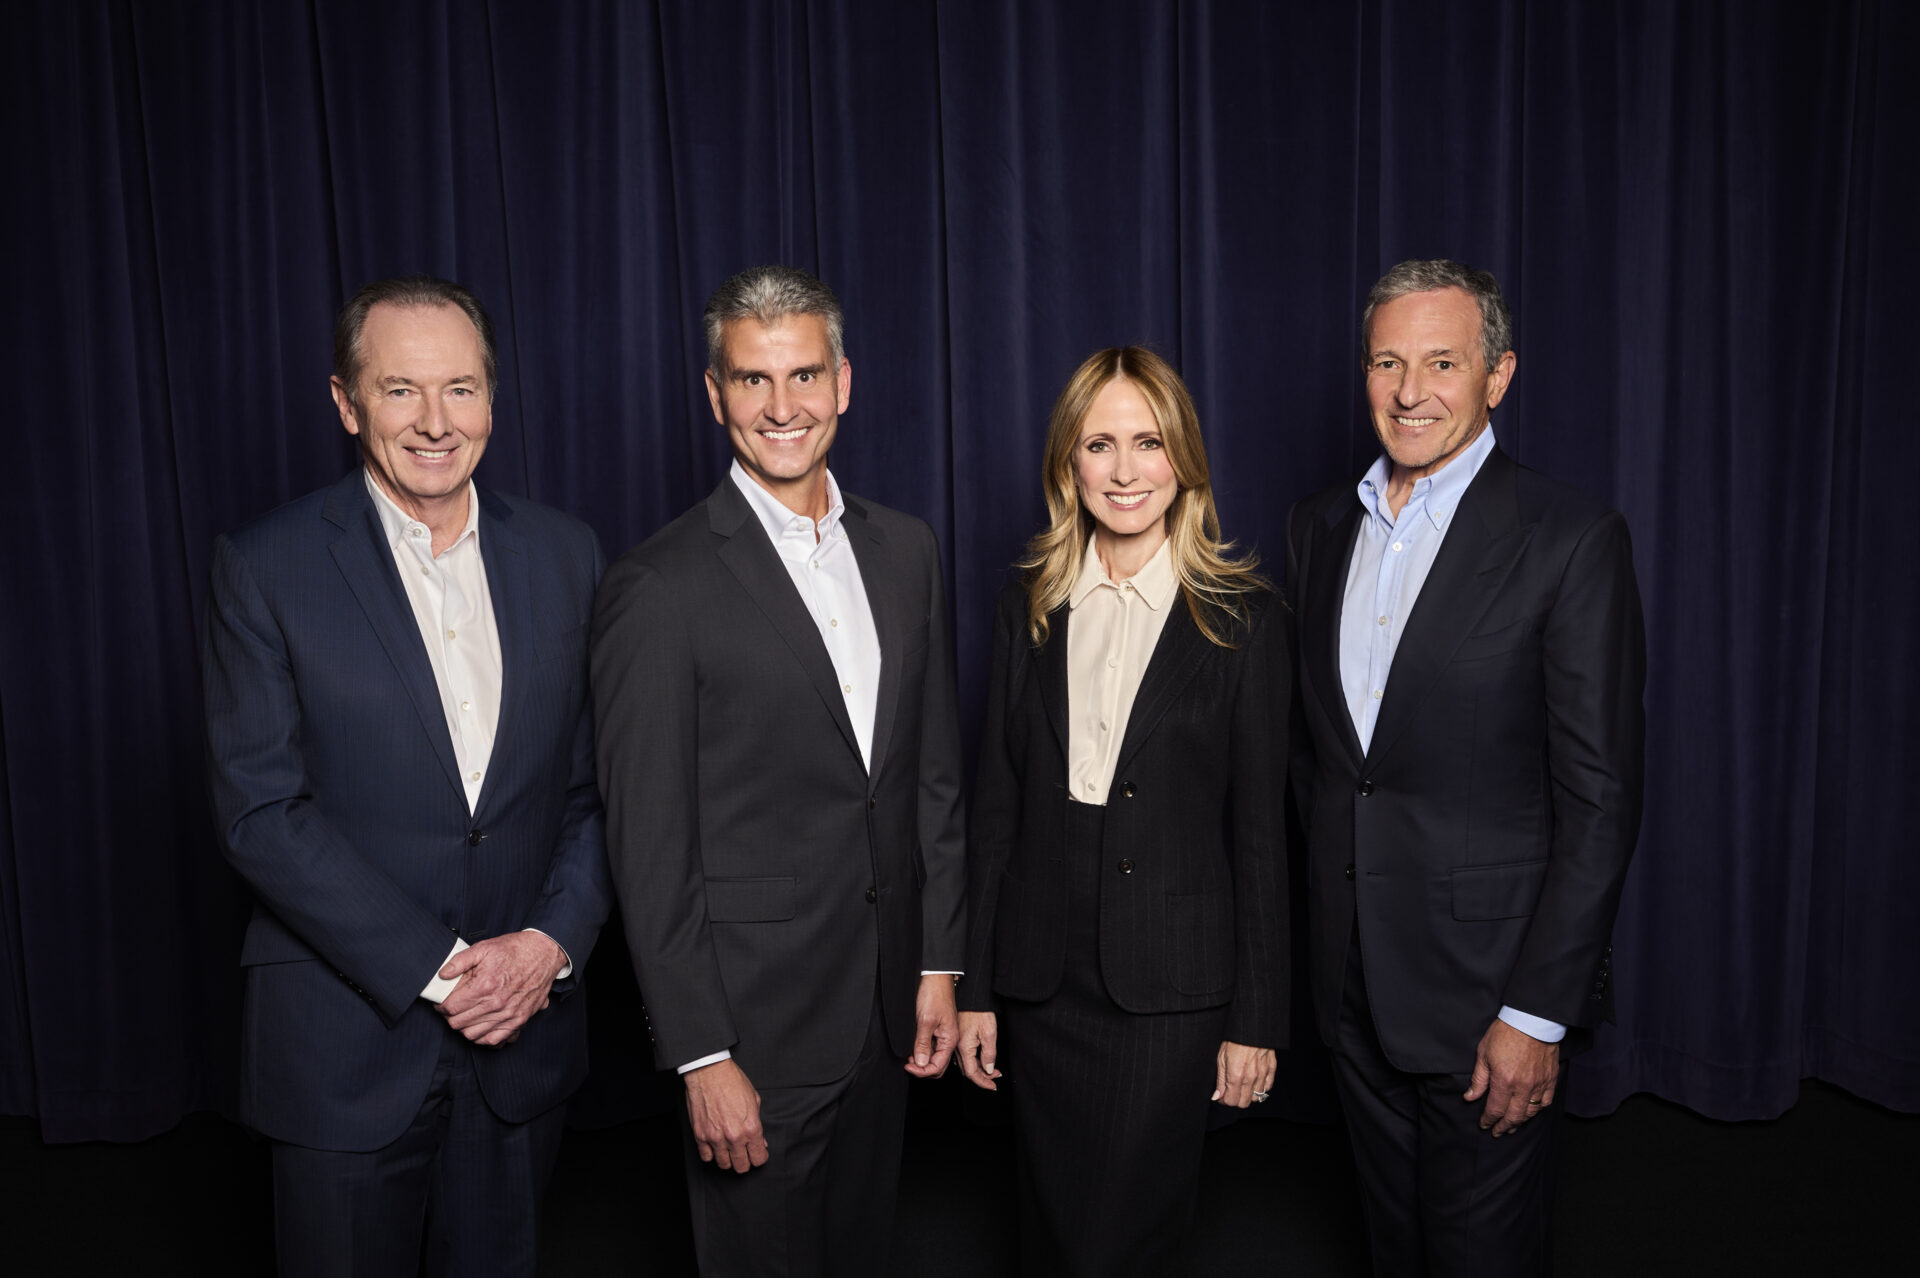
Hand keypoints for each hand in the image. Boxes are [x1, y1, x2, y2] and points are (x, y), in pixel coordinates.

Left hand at [435, 931, 565, 1045]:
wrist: (544, 953)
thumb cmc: (515, 950)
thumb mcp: (484, 948)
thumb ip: (459, 961)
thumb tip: (442, 974)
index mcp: (485, 985)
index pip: (451, 1008)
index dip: (441, 1006)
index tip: (441, 1003)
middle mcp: (497, 1003)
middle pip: (459, 1024)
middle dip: (450, 1017)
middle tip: (451, 1009)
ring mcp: (509, 1014)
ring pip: (473, 1035)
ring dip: (464, 1027)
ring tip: (465, 1016)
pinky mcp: (520, 1020)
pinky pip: (494, 1040)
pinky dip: (483, 1037)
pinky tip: (480, 1026)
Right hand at [684, 1059, 768, 1172]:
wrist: (709, 1071)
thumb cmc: (732, 1081)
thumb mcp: (754, 1100)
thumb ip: (758, 1124)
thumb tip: (760, 1141)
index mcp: (751, 1127)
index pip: (759, 1158)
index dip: (759, 1157)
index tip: (757, 1153)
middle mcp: (734, 1136)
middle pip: (741, 1166)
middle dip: (745, 1162)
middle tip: (744, 1154)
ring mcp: (715, 1138)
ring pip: (724, 1165)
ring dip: (728, 1159)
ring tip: (729, 1150)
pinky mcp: (700, 1135)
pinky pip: (706, 1157)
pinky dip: (711, 1154)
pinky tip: (715, 1146)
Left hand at [906, 974, 958, 1077]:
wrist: (936, 978)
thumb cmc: (934, 995)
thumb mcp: (925, 1021)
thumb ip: (923, 1043)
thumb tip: (921, 1063)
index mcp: (950, 1039)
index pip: (938, 1066)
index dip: (923, 1071)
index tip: (909, 1067)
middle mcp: (949, 1039)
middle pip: (937, 1065)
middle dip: (923, 1068)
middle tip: (908, 1064)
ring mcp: (943, 1034)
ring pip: (934, 1057)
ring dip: (921, 1060)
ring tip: (909, 1056)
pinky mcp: (938, 1029)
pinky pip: (931, 1047)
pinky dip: (922, 1050)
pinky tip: (913, 1047)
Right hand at [956, 1011, 1001, 1090]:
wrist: (971, 996)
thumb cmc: (979, 1011)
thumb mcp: (989, 1033)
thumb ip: (989, 1054)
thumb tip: (989, 1069)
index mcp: (964, 1047)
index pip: (972, 1073)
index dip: (983, 1082)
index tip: (993, 1086)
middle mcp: (957, 1047)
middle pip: (968, 1070)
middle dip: (982, 1077)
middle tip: (995, 1078)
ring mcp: (956, 1043)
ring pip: (966, 1063)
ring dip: (979, 1069)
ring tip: (992, 1070)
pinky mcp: (958, 1038)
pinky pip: (964, 1055)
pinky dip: (974, 1061)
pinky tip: (981, 1059)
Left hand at [1212, 1041, 1276, 1107]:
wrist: (1252, 1024)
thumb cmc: (1234, 1038)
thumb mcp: (1221, 1057)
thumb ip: (1220, 1079)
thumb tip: (1217, 1096)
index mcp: (1236, 1074)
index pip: (1231, 1101)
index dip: (1224, 1100)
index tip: (1222, 1096)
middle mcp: (1250, 1077)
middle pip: (1244, 1103)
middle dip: (1236, 1100)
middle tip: (1231, 1091)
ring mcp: (1262, 1073)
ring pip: (1256, 1097)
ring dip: (1248, 1094)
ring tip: (1242, 1085)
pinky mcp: (1271, 1068)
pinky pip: (1268, 1087)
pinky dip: (1261, 1087)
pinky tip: (1254, 1081)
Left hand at [1463, 1018, 1559, 1136]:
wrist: (1531, 1020)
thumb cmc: (1505, 1033)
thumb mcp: (1484, 1053)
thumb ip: (1478, 1079)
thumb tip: (1470, 1097)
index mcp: (1504, 1081)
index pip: (1495, 1109)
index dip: (1488, 1120)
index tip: (1484, 1125)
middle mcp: (1523, 1087)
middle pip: (1513, 1116)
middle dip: (1504, 1126)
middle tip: (1497, 1132)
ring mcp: (1539, 1084)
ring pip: (1530, 1112)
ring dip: (1520, 1122)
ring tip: (1512, 1126)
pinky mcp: (1550, 1079)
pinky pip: (1545, 1102)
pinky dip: (1537, 1110)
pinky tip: (1531, 1112)